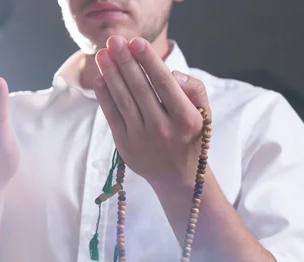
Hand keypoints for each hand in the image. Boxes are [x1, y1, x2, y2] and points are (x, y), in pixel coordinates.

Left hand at [93, 36, 209, 189]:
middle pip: (140, 89)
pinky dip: (104, 96)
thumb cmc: (190, 137)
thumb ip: (194, 89)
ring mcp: (142, 138)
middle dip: (125, 62)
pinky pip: (112, 116)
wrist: (178, 177)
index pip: (164, 84)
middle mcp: (163, 129)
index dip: (148, 61)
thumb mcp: (204, 113)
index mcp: (186, 119)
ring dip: (111, 75)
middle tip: (114, 41)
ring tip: (103, 55)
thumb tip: (172, 73)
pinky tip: (100, 78)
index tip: (136, 42)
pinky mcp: (125, 146)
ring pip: (123, 100)